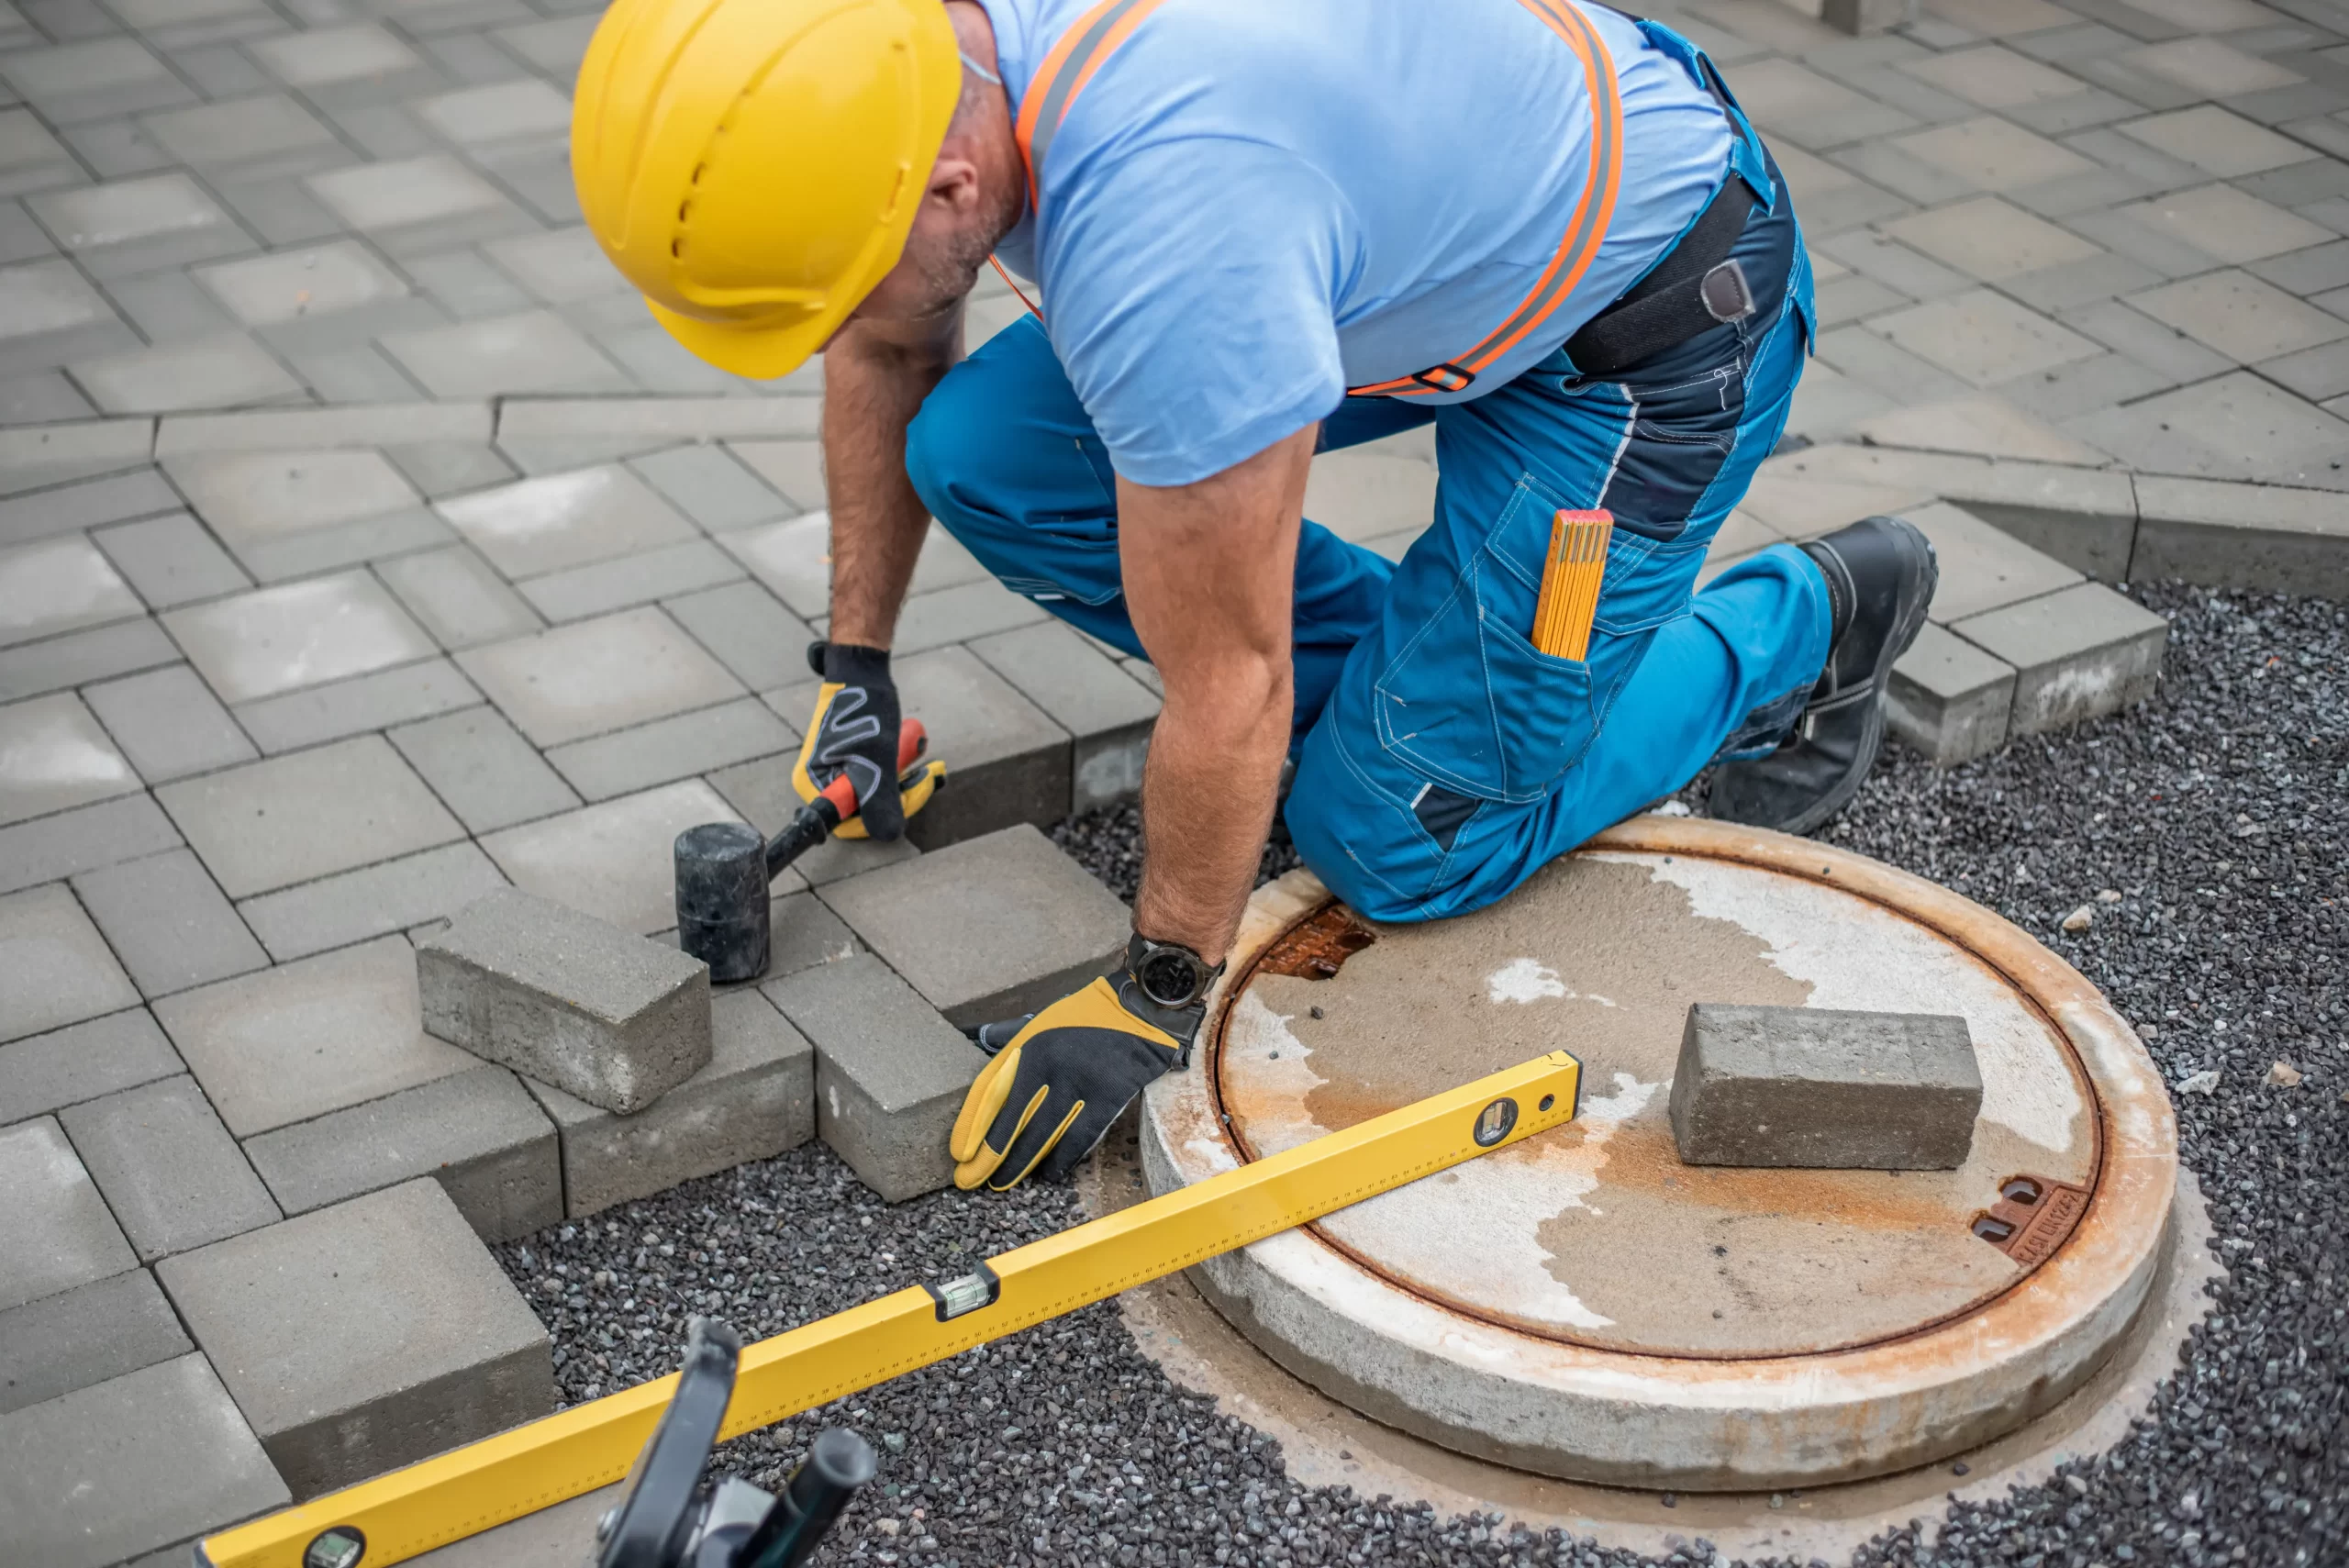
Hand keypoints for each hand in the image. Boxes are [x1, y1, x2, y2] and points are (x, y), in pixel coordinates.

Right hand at [793, 642, 932, 840]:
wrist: (862, 671)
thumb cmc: (864, 708)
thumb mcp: (876, 756)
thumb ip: (880, 797)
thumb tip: (888, 836)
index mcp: (814, 784)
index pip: (850, 823)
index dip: (884, 816)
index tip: (910, 793)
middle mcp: (821, 782)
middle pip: (868, 811)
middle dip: (903, 794)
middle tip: (929, 774)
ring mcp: (838, 772)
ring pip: (879, 794)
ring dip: (906, 780)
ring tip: (924, 758)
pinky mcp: (854, 761)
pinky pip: (881, 778)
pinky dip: (901, 768)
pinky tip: (915, 751)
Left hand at [950, 973, 1202, 1190]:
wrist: (1141, 1010)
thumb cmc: (1087, 1017)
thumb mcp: (1041, 1019)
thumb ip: (1010, 1035)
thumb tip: (979, 1037)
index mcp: (1028, 1044)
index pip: (989, 1091)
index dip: (971, 1125)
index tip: (959, 1152)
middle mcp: (1048, 1064)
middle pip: (1010, 1119)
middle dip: (988, 1155)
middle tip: (969, 1180)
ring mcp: (1078, 1082)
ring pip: (1041, 1134)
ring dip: (1019, 1164)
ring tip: (1001, 1183)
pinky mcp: (1107, 1096)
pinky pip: (1078, 1137)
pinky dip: (1061, 1159)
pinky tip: (1047, 1174)